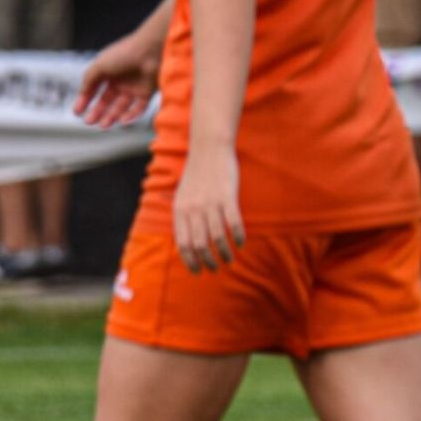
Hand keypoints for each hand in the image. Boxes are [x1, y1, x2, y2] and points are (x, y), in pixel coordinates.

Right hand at [74, 32, 161, 127]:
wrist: (152, 50)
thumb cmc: (125, 53)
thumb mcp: (99, 65)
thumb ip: (88, 80)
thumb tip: (82, 94)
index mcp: (108, 71)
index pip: (93, 89)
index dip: (84, 100)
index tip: (77, 112)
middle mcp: (121, 80)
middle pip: (107, 100)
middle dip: (97, 112)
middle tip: (89, 122)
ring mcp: (134, 87)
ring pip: (121, 106)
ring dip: (112, 116)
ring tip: (103, 125)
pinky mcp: (148, 92)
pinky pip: (139, 108)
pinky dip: (131, 116)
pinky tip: (122, 121)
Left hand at [172, 147, 243, 272]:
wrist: (209, 149)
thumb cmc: (197, 174)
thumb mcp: (182, 196)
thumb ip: (183, 217)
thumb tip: (186, 242)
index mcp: (179, 211)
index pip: (183, 244)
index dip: (190, 262)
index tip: (197, 271)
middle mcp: (193, 209)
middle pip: (200, 245)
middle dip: (208, 262)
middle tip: (215, 269)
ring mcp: (211, 203)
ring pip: (217, 237)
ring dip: (224, 253)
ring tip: (230, 260)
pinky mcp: (228, 196)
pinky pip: (233, 222)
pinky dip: (238, 236)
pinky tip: (241, 242)